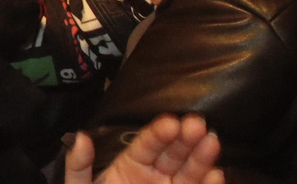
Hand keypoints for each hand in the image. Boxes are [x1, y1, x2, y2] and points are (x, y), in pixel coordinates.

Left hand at [64, 114, 222, 183]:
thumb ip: (79, 165)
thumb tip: (81, 136)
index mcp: (129, 164)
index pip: (147, 143)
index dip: (159, 132)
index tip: (172, 122)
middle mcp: (154, 175)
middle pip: (172, 153)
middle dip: (185, 138)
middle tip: (197, 123)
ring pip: (189, 172)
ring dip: (202, 157)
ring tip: (212, 141)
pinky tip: (216, 174)